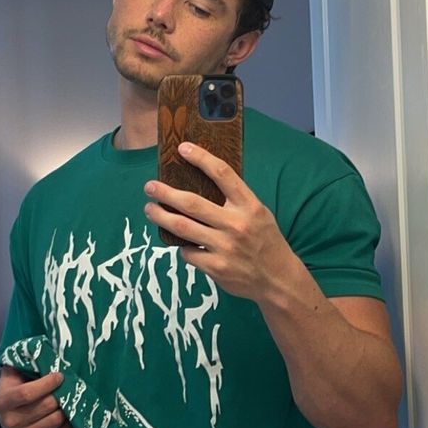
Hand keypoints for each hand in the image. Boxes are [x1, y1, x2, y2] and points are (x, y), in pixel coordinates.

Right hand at [0, 366, 71, 427]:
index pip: (28, 393)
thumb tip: (42, 349)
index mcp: (4, 401)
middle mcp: (10, 422)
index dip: (47, 384)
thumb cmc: (15, 389)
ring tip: (67, 401)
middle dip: (60, 394)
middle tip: (67, 387)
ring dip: (65, 409)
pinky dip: (66, 426)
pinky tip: (65, 416)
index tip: (60, 375)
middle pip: (45, 406)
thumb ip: (24, 361)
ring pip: (54, 421)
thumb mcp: (13, 373)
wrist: (8, 416)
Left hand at [143, 141, 291, 301]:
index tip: (182, 148)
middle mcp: (237, 224)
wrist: (278, 279)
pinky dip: (182, 246)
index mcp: (250, 206)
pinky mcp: (216, 268)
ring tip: (150, 209)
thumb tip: (200, 181)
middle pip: (192, 203)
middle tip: (150, 187)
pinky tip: (181, 243)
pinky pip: (188, 252)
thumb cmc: (265, 241)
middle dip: (165, 193)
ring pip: (182, 228)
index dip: (201, 158)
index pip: (223, 174)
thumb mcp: (258, 213)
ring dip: (161, 216)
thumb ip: (235, 200)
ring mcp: (225, 247)